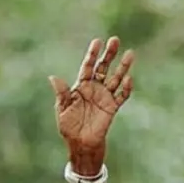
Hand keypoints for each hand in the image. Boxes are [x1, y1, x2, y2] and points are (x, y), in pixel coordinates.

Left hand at [48, 37, 134, 152]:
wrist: (80, 143)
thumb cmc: (69, 126)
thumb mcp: (62, 109)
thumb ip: (62, 94)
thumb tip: (53, 77)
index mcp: (81, 86)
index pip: (87, 66)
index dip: (92, 54)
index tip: (97, 41)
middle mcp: (95, 88)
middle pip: (103, 67)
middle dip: (109, 54)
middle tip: (115, 40)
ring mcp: (105, 96)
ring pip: (116, 78)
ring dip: (123, 67)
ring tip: (130, 53)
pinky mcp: (112, 107)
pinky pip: (121, 96)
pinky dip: (126, 88)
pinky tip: (128, 79)